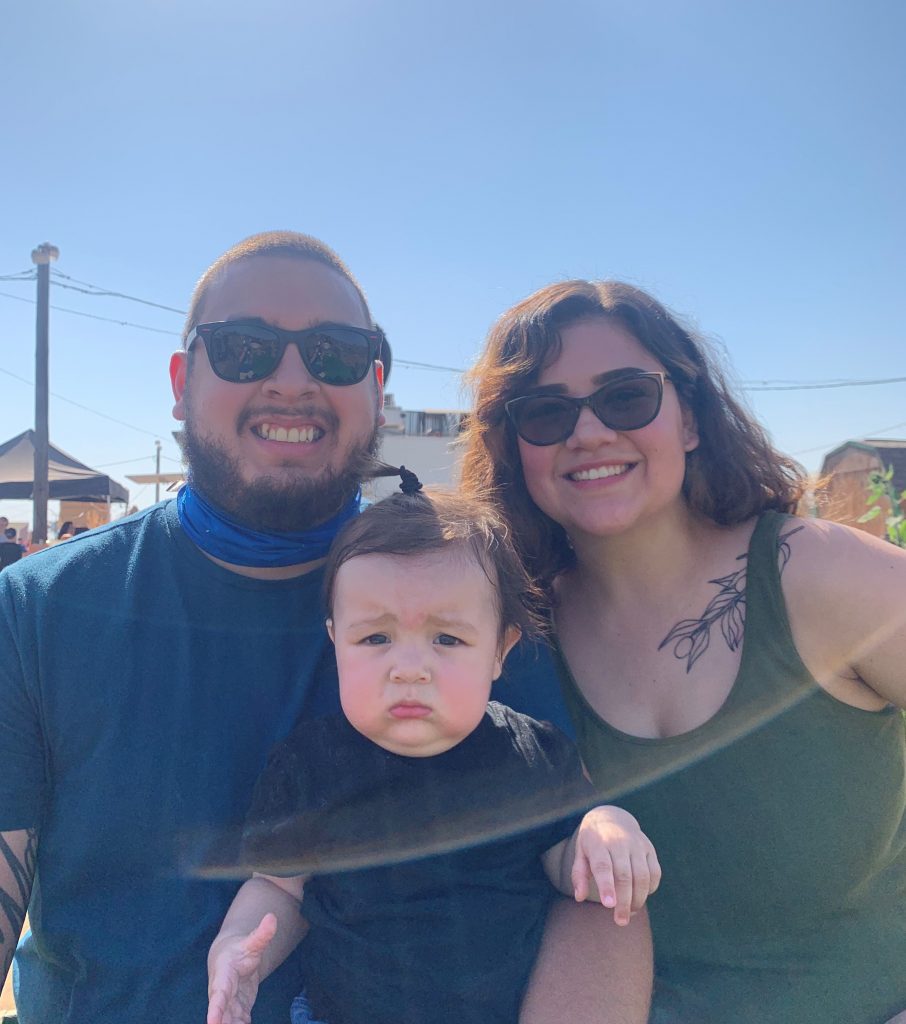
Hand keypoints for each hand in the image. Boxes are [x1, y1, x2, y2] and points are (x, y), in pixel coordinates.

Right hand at [207, 913, 277, 1023]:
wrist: (229, 958)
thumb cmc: (238, 950)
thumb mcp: (251, 941)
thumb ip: (262, 933)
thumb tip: (272, 917)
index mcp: (223, 976)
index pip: (218, 994)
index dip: (215, 1008)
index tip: (212, 1022)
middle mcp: (222, 993)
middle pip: (221, 1012)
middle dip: (222, 1023)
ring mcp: (230, 1003)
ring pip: (229, 1020)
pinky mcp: (239, 1009)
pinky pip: (239, 1021)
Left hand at [571, 806, 660, 925]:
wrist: (612, 817)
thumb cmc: (593, 842)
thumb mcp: (580, 852)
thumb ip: (579, 874)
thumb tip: (579, 897)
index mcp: (598, 842)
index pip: (603, 866)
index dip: (606, 886)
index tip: (608, 905)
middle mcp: (620, 841)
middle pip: (624, 875)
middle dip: (624, 901)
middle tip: (620, 921)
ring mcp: (637, 844)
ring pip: (642, 876)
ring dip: (638, 899)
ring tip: (630, 913)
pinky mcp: (649, 849)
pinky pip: (655, 872)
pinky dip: (650, 889)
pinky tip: (640, 897)